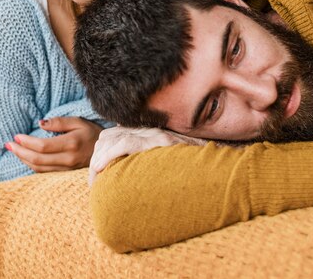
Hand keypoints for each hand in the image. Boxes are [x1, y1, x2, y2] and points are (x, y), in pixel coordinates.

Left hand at [7, 117, 102, 172]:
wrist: (105, 150)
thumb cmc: (92, 132)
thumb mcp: (78, 121)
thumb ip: (59, 122)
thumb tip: (40, 123)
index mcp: (71, 144)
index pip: (42, 146)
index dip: (27, 142)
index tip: (16, 136)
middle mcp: (68, 159)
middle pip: (37, 159)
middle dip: (19, 152)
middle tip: (8, 144)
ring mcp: (66, 168)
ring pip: (38, 168)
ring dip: (23, 159)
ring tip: (14, 150)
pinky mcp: (65, 173)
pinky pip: (44, 171)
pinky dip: (31, 165)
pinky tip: (25, 157)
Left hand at [88, 126, 206, 185]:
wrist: (218, 161)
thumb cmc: (194, 164)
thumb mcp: (167, 159)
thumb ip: (150, 158)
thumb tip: (132, 173)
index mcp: (149, 132)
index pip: (114, 133)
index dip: (101, 152)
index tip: (98, 173)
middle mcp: (150, 129)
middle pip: (108, 136)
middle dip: (96, 158)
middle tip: (94, 182)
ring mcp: (155, 134)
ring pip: (112, 139)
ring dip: (98, 160)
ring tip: (96, 181)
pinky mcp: (160, 141)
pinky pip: (126, 143)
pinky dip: (109, 155)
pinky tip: (101, 167)